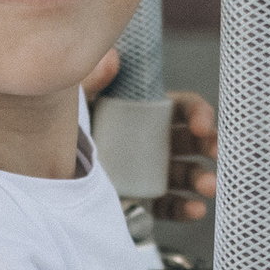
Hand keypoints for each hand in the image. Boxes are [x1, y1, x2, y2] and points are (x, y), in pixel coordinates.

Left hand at [82, 55, 214, 219]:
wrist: (53, 167)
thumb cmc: (73, 126)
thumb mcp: (80, 100)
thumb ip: (93, 80)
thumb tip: (111, 59)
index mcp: (149, 113)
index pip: (183, 109)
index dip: (198, 114)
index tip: (201, 125)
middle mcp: (156, 142)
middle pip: (192, 142)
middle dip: (209, 146)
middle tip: (216, 152)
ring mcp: (153, 172)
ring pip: (186, 175)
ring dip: (202, 179)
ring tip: (209, 187)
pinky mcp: (144, 199)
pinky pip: (168, 205)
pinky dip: (184, 209)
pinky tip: (195, 210)